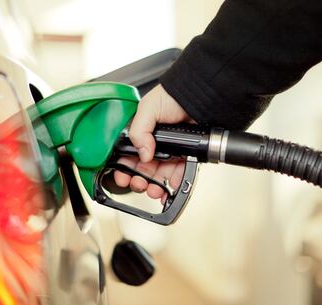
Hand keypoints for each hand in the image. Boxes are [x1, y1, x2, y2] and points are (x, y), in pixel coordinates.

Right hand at [114, 84, 192, 202]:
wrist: (198, 96)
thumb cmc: (173, 96)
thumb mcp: (147, 108)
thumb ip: (138, 130)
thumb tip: (143, 154)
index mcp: (141, 134)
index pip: (128, 156)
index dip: (124, 169)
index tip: (123, 178)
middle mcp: (154, 144)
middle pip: (142, 169)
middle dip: (138, 181)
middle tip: (139, 184)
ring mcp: (169, 151)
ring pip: (158, 175)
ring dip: (154, 186)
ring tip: (153, 190)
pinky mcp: (185, 156)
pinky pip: (178, 173)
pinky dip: (173, 184)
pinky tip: (169, 188)